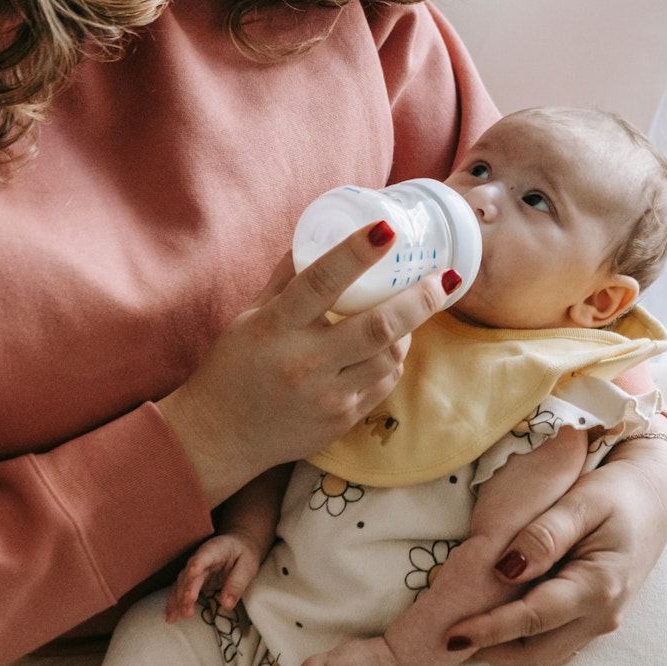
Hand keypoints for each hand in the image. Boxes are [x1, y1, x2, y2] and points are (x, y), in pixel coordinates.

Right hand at [157, 222, 457, 506]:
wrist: (222, 436)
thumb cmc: (234, 366)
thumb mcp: (251, 314)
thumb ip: (288, 276)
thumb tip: (321, 232)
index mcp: (275, 327)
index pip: (321, 282)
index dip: (356, 253)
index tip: (387, 230)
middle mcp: (304, 363)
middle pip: (378, 327)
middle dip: (419, 299)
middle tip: (444, 278)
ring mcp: (327, 397)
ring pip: (390, 357)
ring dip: (409, 329)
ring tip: (413, 309)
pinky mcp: (342, 420)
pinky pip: (384, 383)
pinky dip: (392, 359)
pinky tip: (389, 345)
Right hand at [164, 531, 261, 622]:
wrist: (237, 546)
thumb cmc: (244, 555)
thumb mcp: (248, 567)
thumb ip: (237, 584)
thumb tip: (226, 604)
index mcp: (217, 549)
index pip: (205, 555)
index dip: (198, 563)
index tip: (193, 572)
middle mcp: (200, 558)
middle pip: (190, 573)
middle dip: (187, 589)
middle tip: (188, 605)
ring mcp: (193, 570)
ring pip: (181, 583)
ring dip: (179, 599)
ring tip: (179, 616)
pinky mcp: (190, 580)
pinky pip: (179, 591)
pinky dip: (174, 604)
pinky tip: (170, 618)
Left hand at [444, 426, 666, 665]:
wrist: (654, 496)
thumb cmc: (618, 492)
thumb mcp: (581, 502)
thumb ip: (545, 535)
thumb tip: (506, 570)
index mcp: (599, 587)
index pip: (533, 619)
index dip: (489, 629)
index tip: (450, 634)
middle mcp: (602, 616)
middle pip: (536, 653)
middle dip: (491, 650)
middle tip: (448, 636)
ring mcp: (600, 622)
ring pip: (544, 655)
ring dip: (505, 649)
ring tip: (466, 631)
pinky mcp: (594, 619)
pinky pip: (554, 641)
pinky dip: (522, 639)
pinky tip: (497, 619)